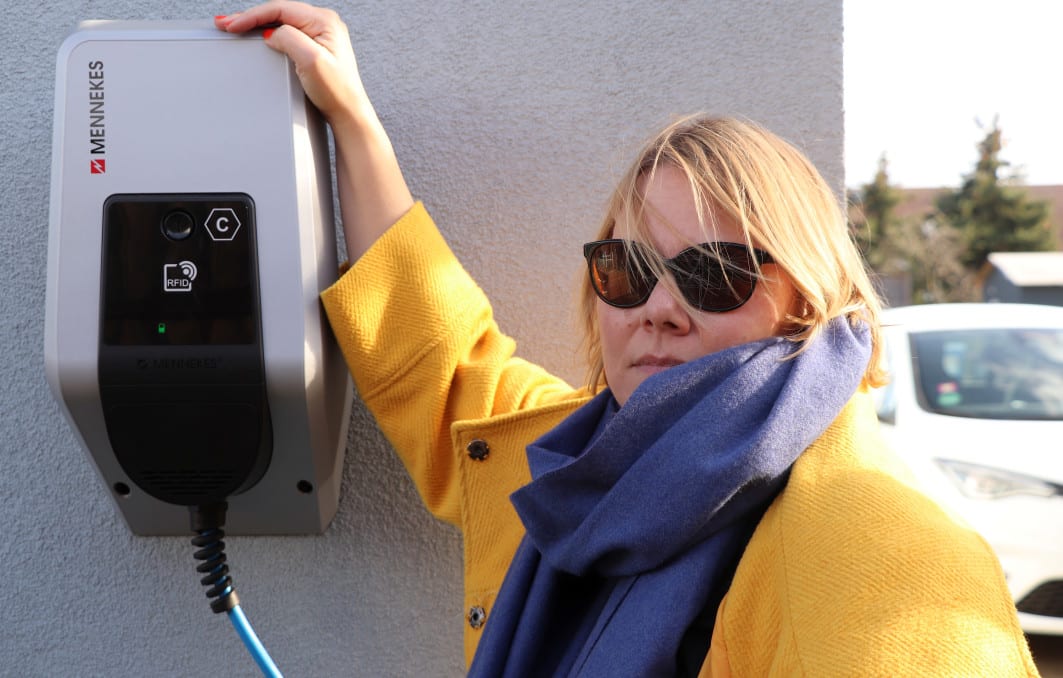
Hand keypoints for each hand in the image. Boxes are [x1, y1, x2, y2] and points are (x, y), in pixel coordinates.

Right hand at [217, 2, 412, 259]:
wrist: (349, 115)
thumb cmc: (338, 92)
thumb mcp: (311, 60)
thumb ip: (289, 38)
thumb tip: (272, 33)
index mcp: (325, 21)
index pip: (279, 9)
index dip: (252, 15)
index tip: (233, 25)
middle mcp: (324, 25)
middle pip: (278, 13)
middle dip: (250, 17)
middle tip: (225, 23)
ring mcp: (320, 37)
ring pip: (280, 23)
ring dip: (257, 25)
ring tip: (235, 26)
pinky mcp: (316, 50)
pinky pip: (286, 35)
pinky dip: (267, 35)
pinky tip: (256, 37)